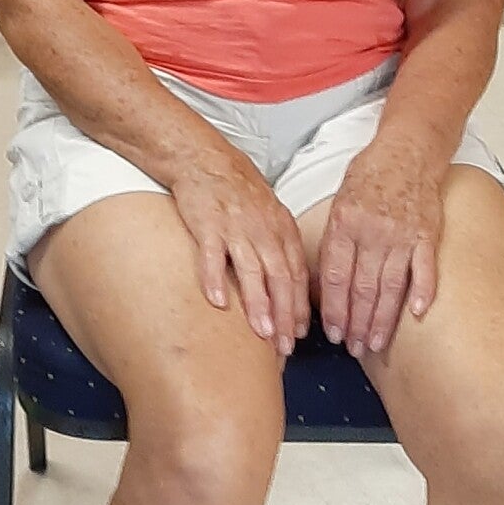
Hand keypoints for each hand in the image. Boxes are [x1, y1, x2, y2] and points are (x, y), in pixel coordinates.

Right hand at [170, 151, 308, 356]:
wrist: (205, 158)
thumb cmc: (238, 190)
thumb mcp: (271, 214)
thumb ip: (280, 247)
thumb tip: (289, 284)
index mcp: (281, 229)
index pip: (296, 274)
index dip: (298, 306)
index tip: (298, 333)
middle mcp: (263, 231)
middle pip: (280, 278)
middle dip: (285, 315)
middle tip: (285, 345)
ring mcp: (235, 228)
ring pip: (251, 271)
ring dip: (259, 304)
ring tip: (263, 332)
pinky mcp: (208, 225)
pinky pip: (212, 256)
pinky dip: (215, 279)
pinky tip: (217, 302)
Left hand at [315, 142, 445, 356]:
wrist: (408, 150)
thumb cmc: (370, 176)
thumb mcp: (339, 203)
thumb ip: (334, 241)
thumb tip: (322, 283)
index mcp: (345, 223)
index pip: (335, 276)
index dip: (333, 309)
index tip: (332, 332)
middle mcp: (372, 231)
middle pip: (362, 287)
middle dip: (356, 323)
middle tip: (353, 347)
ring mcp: (402, 234)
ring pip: (390, 286)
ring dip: (382, 319)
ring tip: (375, 343)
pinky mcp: (427, 234)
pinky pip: (425, 269)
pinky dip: (423, 292)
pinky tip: (416, 315)